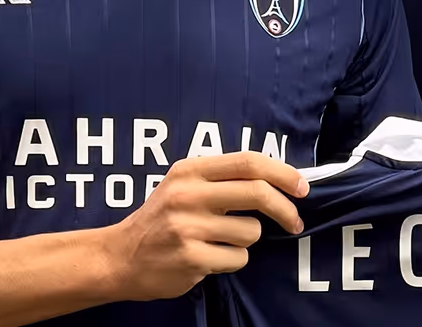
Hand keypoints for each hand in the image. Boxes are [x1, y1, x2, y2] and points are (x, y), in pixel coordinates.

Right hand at [103, 151, 308, 300]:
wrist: (119, 257)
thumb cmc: (162, 219)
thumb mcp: (184, 185)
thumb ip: (223, 179)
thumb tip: (281, 179)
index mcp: (191, 170)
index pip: (248, 161)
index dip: (283, 172)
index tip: (302, 186)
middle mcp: (188, 194)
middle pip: (257, 192)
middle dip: (285, 209)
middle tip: (294, 222)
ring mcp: (188, 227)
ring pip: (251, 232)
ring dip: (246, 241)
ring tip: (219, 242)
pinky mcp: (190, 257)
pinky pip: (237, 259)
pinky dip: (231, 260)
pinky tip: (208, 257)